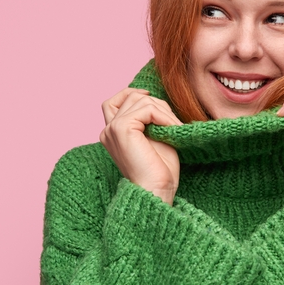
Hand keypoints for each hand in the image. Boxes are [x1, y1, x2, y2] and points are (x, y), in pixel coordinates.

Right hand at [99, 88, 182, 203]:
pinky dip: (164, 116)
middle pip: (130, 97)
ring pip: (139, 99)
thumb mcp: (154, 137)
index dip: (131, 94)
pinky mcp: (122, 128)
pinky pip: (146, 109)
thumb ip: (149, 119)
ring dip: (163, 110)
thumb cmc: (158, 171)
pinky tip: (173, 128)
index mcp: (112, 134)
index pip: (113, 102)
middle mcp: (108, 130)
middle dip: (156, 104)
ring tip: (175, 127)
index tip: (151, 97)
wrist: (155, 191)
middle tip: (173, 122)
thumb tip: (154, 98)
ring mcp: (112, 128)